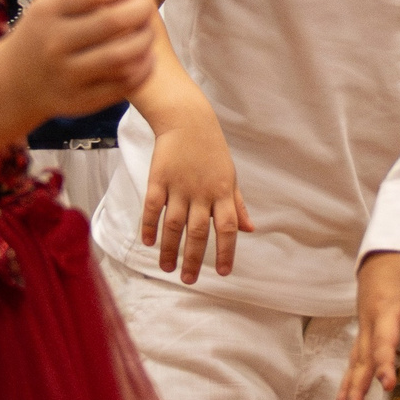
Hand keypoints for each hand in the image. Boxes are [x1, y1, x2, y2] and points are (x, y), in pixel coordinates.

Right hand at [4, 0, 158, 125]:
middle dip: (140, 10)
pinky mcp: (80, 101)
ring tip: (148, 32)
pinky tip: (147, 57)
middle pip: (112, 22)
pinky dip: (143, 69)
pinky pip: (123, 85)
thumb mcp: (50, 5)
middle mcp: (53, 44)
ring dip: (145, 40)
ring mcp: (66, 75)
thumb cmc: (45, 33)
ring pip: (121, 56)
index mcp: (45, 12)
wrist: (15, 82)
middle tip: (148, 8)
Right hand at [139, 118, 251, 283]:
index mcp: (223, 192)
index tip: (223, 272)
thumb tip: (250, 229)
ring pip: (174, 224)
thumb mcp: (230, 176)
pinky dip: (149, 225)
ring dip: (170, 248)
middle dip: (194, 258)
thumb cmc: (212, 150)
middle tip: (189, 280)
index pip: (228, 227)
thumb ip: (237, 204)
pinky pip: (152, 207)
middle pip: (198, 231)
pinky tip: (148, 242)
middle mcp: (202, 192)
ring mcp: (179, 186)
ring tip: (167, 268)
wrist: (187, 120)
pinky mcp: (158, 178)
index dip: (226, 251)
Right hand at [335, 251, 399, 399]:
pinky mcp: (363, 335)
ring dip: (348, 389)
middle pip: (363, 359)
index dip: (385, 363)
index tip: (387, 383)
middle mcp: (370, 324)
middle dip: (357, 386)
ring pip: (354, 364)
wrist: (381, 256)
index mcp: (386, 311)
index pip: (384, 342)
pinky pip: (353, 362)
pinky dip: (347, 382)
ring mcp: (364, 330)